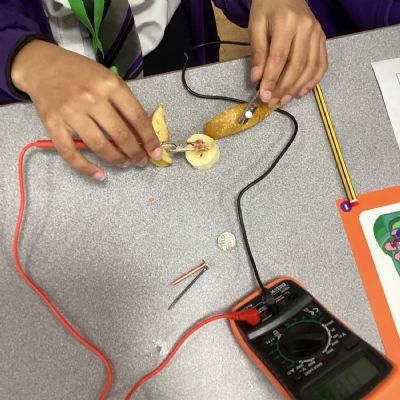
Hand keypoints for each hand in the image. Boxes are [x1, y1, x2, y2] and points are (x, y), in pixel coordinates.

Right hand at [11, 40, 162, 179]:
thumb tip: (143, 133)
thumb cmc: (81, 73)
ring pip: (99, 146)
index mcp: (110, 85)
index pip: (137, 117)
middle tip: (141, 161)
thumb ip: (124, 103)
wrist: (42, 65)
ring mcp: (71, 112)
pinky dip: (86, 168)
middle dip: (136, 153)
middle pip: (121, 135)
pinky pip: (71, 153)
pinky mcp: (53, 125)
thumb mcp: (108, 79)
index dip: (149, 139)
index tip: (156, 152)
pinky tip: (99, 174)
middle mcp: (92, 98)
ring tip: (124, 163)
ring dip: (117, 160)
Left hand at [249, 0, 327, 105]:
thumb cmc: (267, 9)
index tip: (264, 95)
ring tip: (284, 99)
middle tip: (272, 101)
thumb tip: (257, 78)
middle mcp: (306, 27)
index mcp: (287, 22)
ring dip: (297, 87)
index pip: (279, 57)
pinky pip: (322, 64)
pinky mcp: (322, 39)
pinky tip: (301, 91)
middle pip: (297, 65)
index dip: (272, 79)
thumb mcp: (256, 26)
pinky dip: (313, 80)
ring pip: (311, 67)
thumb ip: (257, 52)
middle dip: (284, 87)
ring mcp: (317, 33)